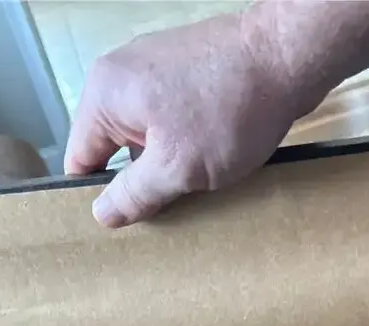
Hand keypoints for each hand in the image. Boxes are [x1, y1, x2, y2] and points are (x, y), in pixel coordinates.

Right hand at [64, 11, 316, 227]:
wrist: (288, 56)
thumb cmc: (229, 111)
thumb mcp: (177, 167)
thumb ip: (134, 194)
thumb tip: (102, 215)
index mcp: (105, 94)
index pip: (80, 158)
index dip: (97, 196)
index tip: (120, 227)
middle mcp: (122, 75)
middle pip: (113, 148)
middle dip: (136, 182)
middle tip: (161, 217)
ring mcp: (156, 70)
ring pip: (146, 137)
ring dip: (165, 166)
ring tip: (190, 193)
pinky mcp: (188, 74)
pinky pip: (172, 122)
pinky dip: (185, 146)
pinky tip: (210, 165)